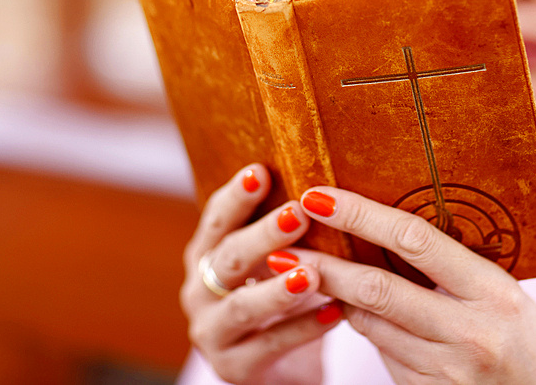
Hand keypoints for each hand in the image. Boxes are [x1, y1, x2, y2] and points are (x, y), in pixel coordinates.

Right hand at [180, 165, 342, 384]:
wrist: (280, 368)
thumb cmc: (281, 300)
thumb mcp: (276, 261)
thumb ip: (286, 230)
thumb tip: (323, 185)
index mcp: (206, 256)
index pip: (216, 220)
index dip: (236, 196)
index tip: (261, 170)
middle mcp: (199, 291)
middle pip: (227, 258)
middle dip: (262, 235)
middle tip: (297, 214)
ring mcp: (212, 332)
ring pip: (242, 307)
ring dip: (277, 289)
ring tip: (313, 273)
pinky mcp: (233, 369)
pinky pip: (270, 346)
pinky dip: (304, 328)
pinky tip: (336, 313)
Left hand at [293, 187, 535, 384]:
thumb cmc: (527, 346)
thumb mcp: (506, 297)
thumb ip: (455, 269)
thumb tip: (386, 229)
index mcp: (496, 293)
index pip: (415, 240)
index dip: (361, 215)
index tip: (321, 196)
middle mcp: (471, 333)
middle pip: (378, 288)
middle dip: (324, 263)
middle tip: (284, 243)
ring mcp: (447, 371)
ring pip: (370, 323)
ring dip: (335, 295)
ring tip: (303, 269)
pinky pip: (381, 352)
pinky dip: (362, 326)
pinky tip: (348, 308)